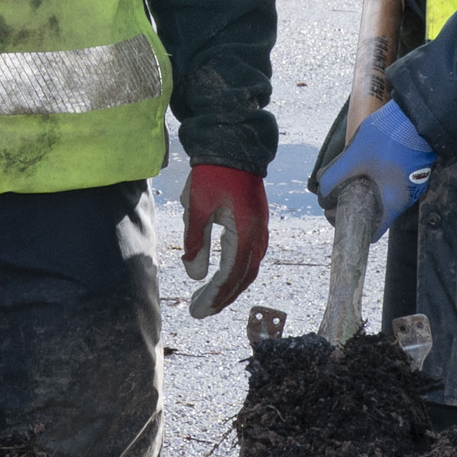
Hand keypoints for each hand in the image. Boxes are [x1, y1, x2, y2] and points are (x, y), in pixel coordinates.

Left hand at [181, 164, 268, 315]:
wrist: (233, 145)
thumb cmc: (212, 174)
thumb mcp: (197, 207)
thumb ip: (196, 242)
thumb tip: (195, 275)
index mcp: (245, 232)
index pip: (231, 274)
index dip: (216, 295)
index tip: (198, 310)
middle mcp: (258, 235)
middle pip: (243, 277)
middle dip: (222, 297)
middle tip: (200, 310)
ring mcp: (261, 229)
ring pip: (249, 268)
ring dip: (229, 286)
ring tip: (208, 299)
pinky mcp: (257, 224)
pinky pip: (250, 256)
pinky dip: (236, 272)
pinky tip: (221, 276)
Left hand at [315, 101, 433, 237]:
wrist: (419, 114)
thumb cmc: (390, 138)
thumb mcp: (355, 157)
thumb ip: (335, 176)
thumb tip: (321, 191)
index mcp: (394, 203)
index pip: (373, 233)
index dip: (351, 227)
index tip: (336, 212)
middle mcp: (405, 199)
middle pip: (375, 213)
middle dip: (353, 203)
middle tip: (337, 190)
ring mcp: (411, 184)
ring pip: (382, 195)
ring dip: (364, 187)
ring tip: (348, 171)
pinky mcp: (413, 168)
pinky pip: (390, 181)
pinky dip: (375, 176)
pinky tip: (364, 159)